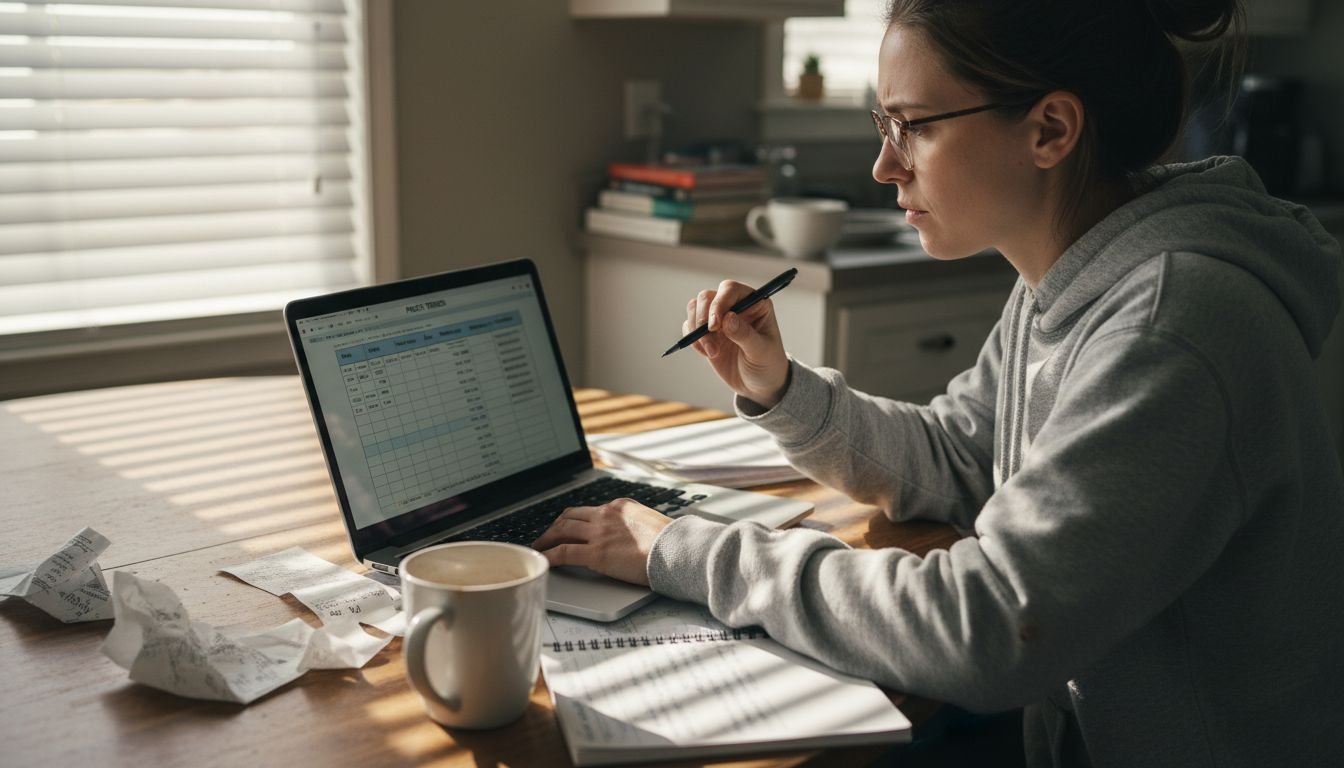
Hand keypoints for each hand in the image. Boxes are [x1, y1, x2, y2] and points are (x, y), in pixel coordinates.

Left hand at [531, 498, 671, 585]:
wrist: (677, 550)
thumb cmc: (672, 542)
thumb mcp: (652, 524)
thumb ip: (637, 527)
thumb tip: (636, 538)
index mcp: (621, 506)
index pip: (590, 510)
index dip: (574, 519)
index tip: (568, 525)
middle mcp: (606, 515)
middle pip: (570, 516)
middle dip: (556, 526)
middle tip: (547, 536)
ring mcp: (599, 533)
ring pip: (562, 530)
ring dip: (547, 538)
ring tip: (539, 547)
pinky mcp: (596, 553)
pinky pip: (563, 553)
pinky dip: (549, 555)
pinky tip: (542, 560)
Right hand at [687, 280, 789, 408]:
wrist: (759, 385)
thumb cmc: (768, 364)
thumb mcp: (761, 351)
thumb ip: (745, 334)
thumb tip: (728, 318)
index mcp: (754, 303)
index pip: (730, 290)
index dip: (719, 303)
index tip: (715, 325)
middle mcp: (735, 306)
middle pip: (708, 297)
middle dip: (703, 317)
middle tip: (710, 337)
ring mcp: (719, 319)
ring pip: (695, 309)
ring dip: (697, 330)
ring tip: (713, 352)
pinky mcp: (706, 333)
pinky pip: (689, 327)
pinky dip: (693, 340)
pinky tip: (708, 354)